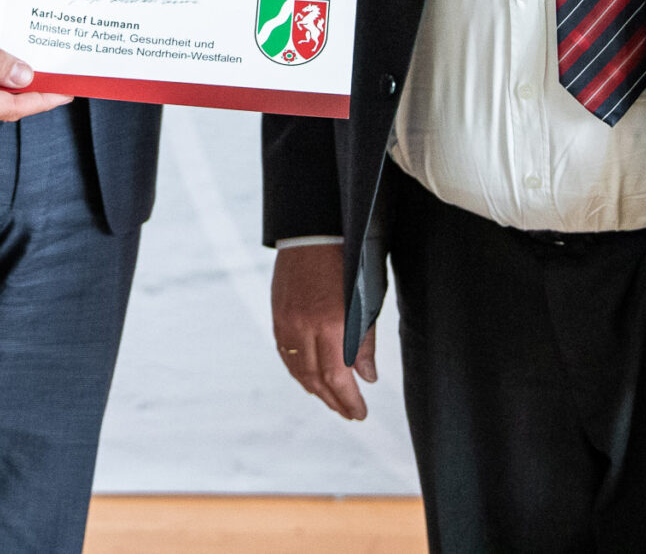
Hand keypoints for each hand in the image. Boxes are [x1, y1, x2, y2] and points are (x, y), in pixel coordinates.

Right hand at [271, 242, 377, 419]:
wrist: (313, 231)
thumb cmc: (348, 262)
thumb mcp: (366, 300)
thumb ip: (364, 342)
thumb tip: (367, 377)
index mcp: (332, 323)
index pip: (338, 378)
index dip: (349, 400)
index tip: (360, 414)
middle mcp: (305, 327)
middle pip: (316, 379)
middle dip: (334, 401)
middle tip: (349, 413)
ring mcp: (287, 322)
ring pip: (298, 370)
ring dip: (316, 390)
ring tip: (332, 400)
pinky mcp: (278, 315)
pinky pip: (286, 354)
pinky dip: (299, 371)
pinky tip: (310, 378)